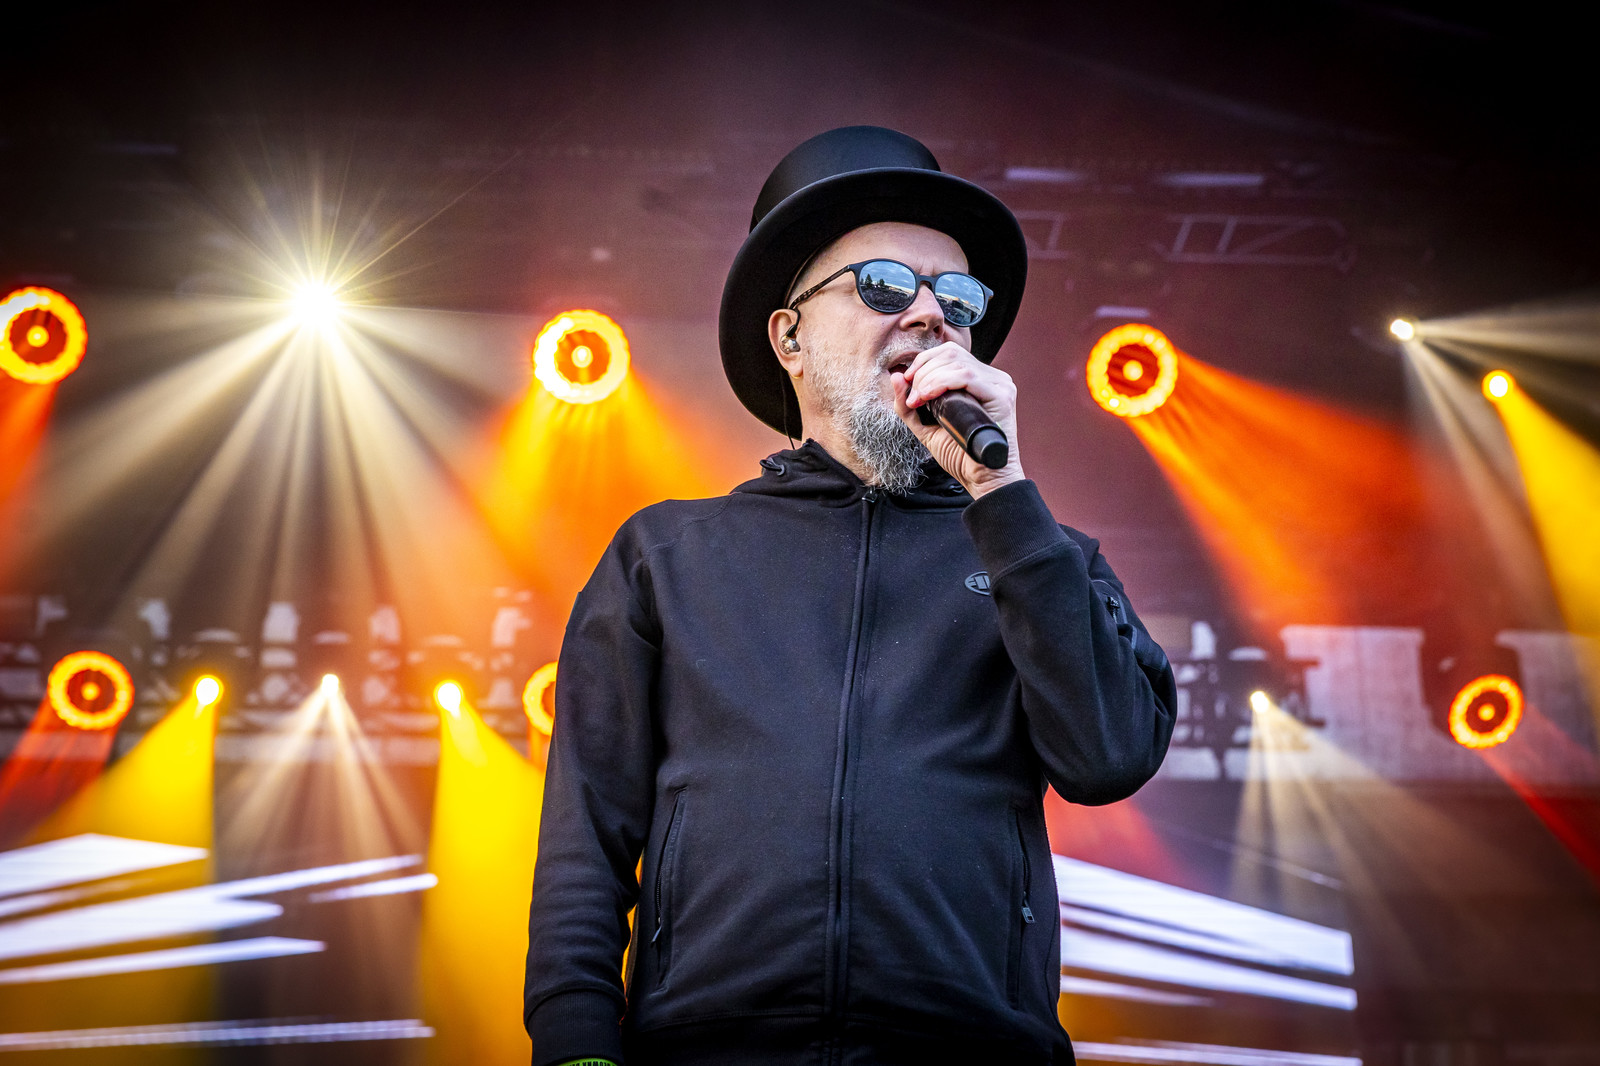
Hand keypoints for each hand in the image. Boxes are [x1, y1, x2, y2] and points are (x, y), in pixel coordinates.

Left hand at [892, 341, 1024, 498]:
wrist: (981, 479)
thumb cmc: (959, 455)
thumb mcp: (925, 426)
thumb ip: (908, 405)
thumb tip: (895, 375)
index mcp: (977, 379)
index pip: (948, 353)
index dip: (923, 362)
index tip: (907, 383)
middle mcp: (990, 378)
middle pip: (950, 353)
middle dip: (923, 372)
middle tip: (913, 397)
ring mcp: (999, 384)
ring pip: (957, 362)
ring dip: (929, 378)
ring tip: (919, 400)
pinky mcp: (1002, 395)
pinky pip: (967, 376)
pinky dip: (942, 382)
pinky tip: (929, 396)